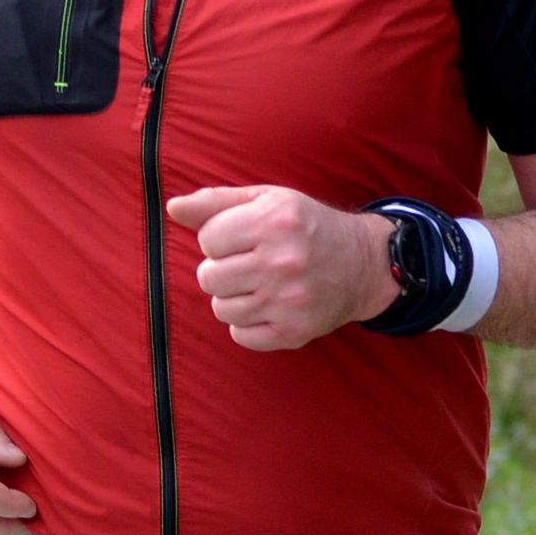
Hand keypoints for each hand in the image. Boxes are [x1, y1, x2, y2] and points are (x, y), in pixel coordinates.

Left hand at [166, 184, 398, 350]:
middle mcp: (283, 261)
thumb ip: (216, 202)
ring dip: (233, 297)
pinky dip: (247, 324)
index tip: (243, 238)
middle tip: (249, 263)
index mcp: (274, 220)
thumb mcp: (267, 200)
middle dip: (222, 269)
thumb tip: (172, 209)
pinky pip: (240, 335)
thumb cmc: (305, 226)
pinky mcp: (293, 332)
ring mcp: (289, 301)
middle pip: (209, 277)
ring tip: (258, 284)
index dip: (220, 238)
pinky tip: (268, 306)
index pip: (208, 239)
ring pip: (221, 308)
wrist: (363, 264)